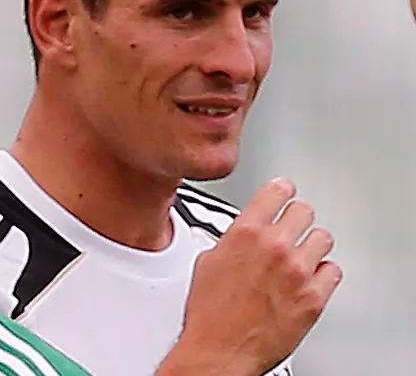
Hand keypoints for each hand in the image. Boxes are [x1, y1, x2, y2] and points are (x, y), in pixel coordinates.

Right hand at [157, 178, 341, 375]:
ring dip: (311, 247)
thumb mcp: (208, 263)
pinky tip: (308, 280)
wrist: (219, 351)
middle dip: (297, 219)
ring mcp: (297, 272)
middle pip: (305, 211)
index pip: (277, 191)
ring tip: (300, 258)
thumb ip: (232, 241)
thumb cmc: (209, 313)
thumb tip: (243, 236)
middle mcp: (274, 247)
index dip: (282, 191)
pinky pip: (333, 272)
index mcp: (244, 233)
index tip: (284, 192)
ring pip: (323, 239)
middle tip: (293, 228)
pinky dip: (322, 275)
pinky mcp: (314, 297)